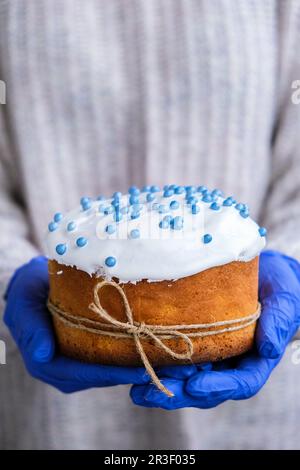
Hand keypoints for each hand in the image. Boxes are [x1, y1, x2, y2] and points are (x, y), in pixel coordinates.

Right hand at [3, 256, 149, 392]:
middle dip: (129, 373)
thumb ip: (32, 330)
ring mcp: (75, 364)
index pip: (82, 374)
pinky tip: (147, 347)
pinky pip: (108, 359)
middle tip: (160, 366)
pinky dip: (126, 356)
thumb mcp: (24, 306)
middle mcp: (62, 371)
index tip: (139, 370)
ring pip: (107, 372)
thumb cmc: (27, 293)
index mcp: (46, 364)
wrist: (32, 285)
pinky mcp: (86, 354)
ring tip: (160, 359)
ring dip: (131, 366)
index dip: (112, 374)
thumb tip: (42, 356)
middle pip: (100, 377)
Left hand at [130, 250, 299, 408]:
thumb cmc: (279, 285)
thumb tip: (269, 349)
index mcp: (255, 359)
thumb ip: (280, 321)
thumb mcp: (285, 299)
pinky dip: (156, 362)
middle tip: (151, 394)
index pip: (241, 383)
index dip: (219, 388)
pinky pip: (175, 356)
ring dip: (161, 385)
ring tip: (137, 388)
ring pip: (187, 378)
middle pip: (206, 389)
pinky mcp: (193, 339)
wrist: (261, 272)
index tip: (195, 385)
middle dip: (179, 394)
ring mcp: (211, 354)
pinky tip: (134, 363)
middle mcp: (231, 362)